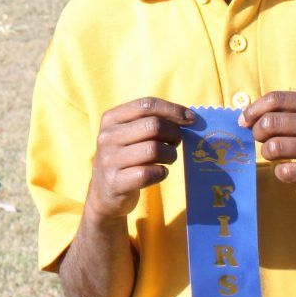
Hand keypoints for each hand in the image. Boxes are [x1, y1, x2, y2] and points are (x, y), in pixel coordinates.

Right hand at [85, 98, 190, 219]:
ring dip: (170, 155)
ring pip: (154, 149)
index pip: (146, 105)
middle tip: (175, 143)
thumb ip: (151, 121)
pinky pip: (149, 173)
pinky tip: (159, 173)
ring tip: (168, 158)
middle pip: (153, 126)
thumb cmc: (126, 157)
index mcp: (111, 119)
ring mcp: (109, 160)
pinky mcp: (116, 182)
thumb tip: (189, 117)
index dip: (172, 110)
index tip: (191, 119)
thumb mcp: (129, 134)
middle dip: (173, 134)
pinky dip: (162, 172)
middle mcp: (107, 137)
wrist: (104, 191)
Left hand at [242, 90, 295, 200]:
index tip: (244, 122)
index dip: (253, 111)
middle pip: (269, 122)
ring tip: (276, 156)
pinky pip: (285, 171)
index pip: (274, 99)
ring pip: (273, 147)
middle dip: (258, 133)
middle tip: (263, 141)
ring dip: (267, 154)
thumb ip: (286, 112)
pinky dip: (280, 172)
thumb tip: (245, 117)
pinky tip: (288, 171)